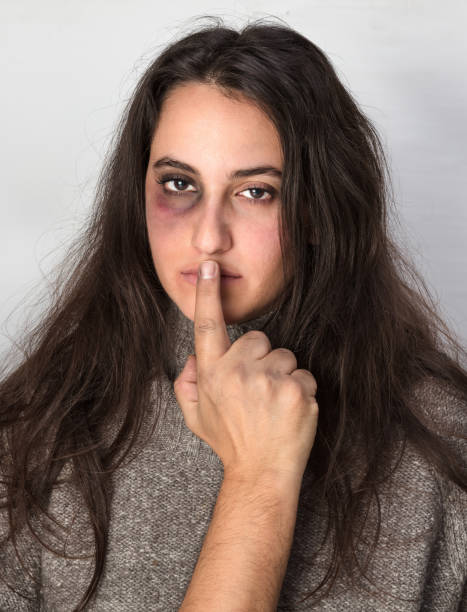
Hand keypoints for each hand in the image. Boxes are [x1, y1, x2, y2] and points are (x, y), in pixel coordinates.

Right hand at [173, 260, 318, 482]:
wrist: (261, 475)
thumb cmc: (231, 443)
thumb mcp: (196, 417)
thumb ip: (188, 383)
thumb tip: (195, 357)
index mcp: (212, 374)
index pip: (207, 326)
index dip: (207, 293)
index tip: (209, 266)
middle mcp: (237, 372)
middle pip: (258, 339)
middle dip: (261, 359)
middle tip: (258, 391)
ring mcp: (269, 380)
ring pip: (285, 356)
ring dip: (283, 376)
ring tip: (274, 405)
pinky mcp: (296, 390)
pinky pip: (304, 375)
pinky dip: (301, 391)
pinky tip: (290, 412)